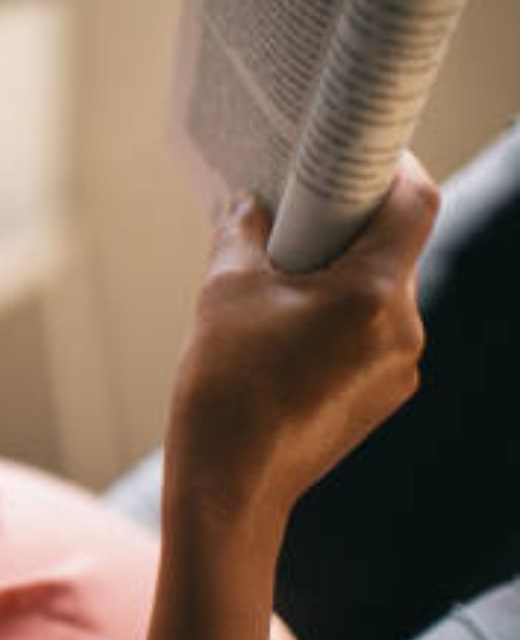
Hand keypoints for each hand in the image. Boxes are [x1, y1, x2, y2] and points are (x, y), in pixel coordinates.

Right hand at [167, 154, 437, 531]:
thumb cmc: (224, 386)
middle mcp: (403, 330)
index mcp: (374, 294)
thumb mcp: (225, 291)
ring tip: (281, 279)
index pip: (414, 205)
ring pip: (380, 297)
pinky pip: (369, 338)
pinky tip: (285, 329)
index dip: (393, 169)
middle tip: (298, 211)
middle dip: (347, 227)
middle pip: (394, 251)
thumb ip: (243, 233)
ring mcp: (399, 370)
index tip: (362, 153)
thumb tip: (249, 204)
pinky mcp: (381, 398)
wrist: (230, 486)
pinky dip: (337, 319)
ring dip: (339, 277)